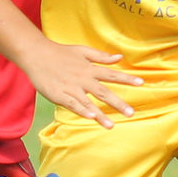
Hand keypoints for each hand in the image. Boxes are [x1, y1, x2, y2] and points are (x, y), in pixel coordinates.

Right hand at [22, 42, 141, 127]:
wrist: (36, 54)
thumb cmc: (60, 52)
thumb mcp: (82, 50)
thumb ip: (101, 56)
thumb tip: (119, 57)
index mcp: (89, 68)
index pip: (112, 74)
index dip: (127, 79)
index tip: (141, 83)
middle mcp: (82, 79)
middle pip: (103, 92)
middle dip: (118, 103)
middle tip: (131, 113)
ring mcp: (71, 88)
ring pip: (88, 103)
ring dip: (101, 114)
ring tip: (111, 126)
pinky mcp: (59, 95)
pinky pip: (72, 105)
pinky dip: (81, 111)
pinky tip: (90, 118)